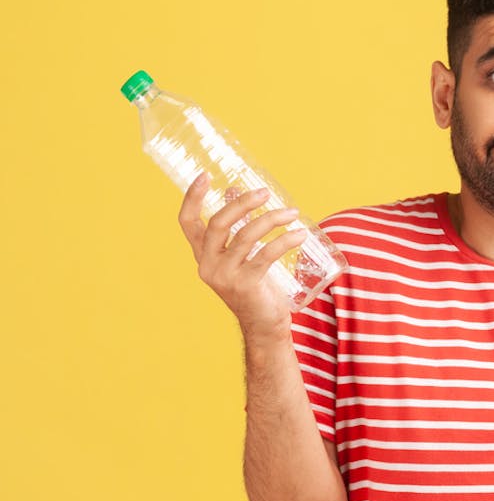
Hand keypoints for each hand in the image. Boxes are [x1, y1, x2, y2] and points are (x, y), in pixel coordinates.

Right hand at [178, 172, 307, 341]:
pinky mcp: (246, 284)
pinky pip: (265, 255)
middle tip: (265, 192)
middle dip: (242, 204)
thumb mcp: (242, 255)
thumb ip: (238, 227)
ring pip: (246, 237)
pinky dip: (285, 241)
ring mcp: (225, 276)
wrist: (264, 325)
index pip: (187, 223)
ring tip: (292, 213)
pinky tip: (300, 234)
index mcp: (203, 255)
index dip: (192, 198)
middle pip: (219, 224)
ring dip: (272, 220)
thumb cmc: (256, 286)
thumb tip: (236, 190)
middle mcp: (208, 265)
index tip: (204, 175)